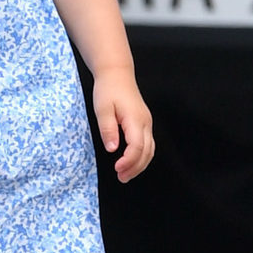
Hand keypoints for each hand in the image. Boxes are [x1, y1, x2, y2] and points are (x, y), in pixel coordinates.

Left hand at [92, 68, 154, 182]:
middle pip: (147, 151)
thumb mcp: (102, 108)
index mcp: (135, 119)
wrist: (117, 74)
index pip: (137, 146)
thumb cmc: (108, 90)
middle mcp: (145, 122)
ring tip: (125, 175)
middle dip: (135, 167)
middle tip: (121, 178)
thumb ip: (108, 129)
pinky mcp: (144, 123)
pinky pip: (147, 144)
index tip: (117, 169)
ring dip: (139, 164)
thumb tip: (112, 149)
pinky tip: (130, 162)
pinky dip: (141, 156)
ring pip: (150, 149)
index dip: (129, 160)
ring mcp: (147, 123)